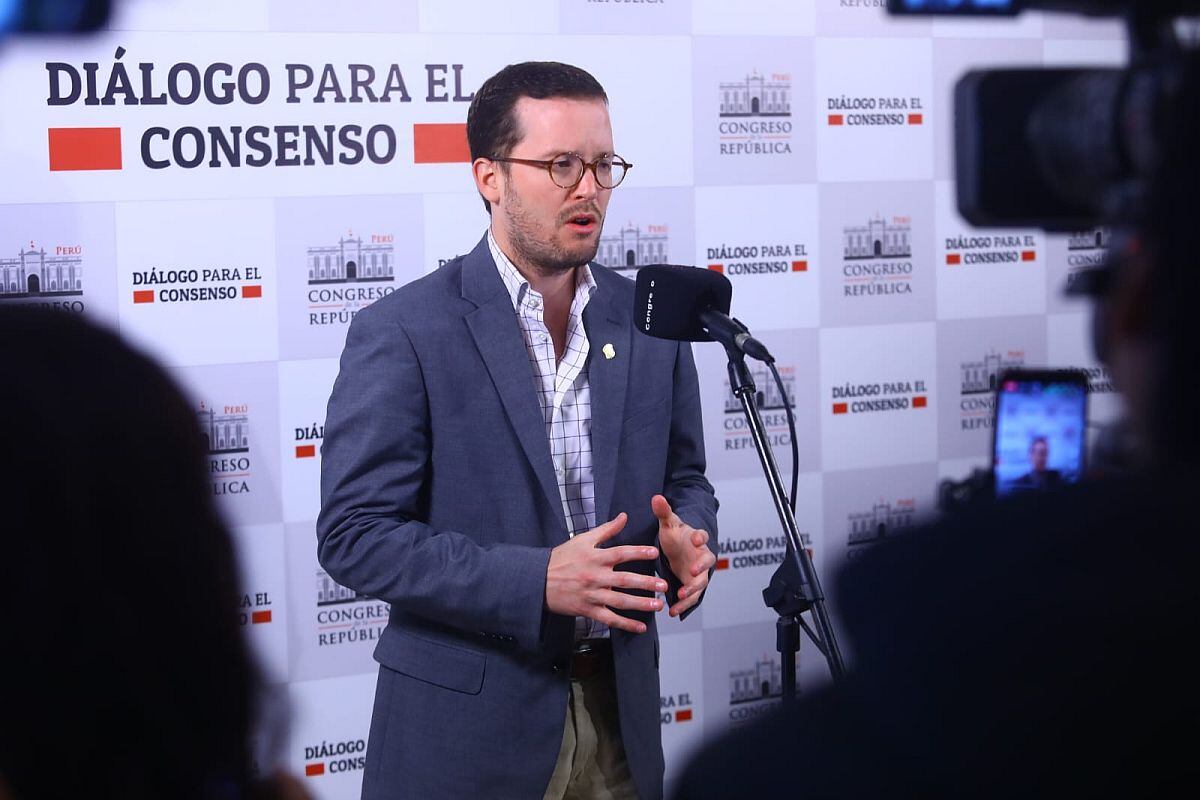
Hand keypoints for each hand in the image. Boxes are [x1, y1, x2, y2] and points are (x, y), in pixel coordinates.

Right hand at [545, 513, 667, 633]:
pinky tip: (640, 627)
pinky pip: (609, 619)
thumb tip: (624, 516)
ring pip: (620, 601)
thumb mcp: (582, 540)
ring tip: (658, 605)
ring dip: (641, 604)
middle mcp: (595, 576)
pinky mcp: (588, 610)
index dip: (638, 552)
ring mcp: (592, 595)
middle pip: (625, 580)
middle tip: (663, 585)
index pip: (620, 553)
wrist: (538, 580)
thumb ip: (606, 530)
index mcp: (595, 557)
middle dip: (646, 583)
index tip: (654, 553)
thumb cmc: (561, 558)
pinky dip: (625, 624)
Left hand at [652, 495, 715, 616]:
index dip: (701, 537)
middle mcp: (702, 556)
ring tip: (680, 597)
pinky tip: (671, 612)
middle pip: (707, 562)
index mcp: (697, 539)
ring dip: (692, 591)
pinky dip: (683, 604)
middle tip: (693, 573)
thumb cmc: (676, 535)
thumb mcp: (669, 524)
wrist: (680, 549)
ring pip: (700, 583)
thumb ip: (663, 512)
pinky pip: (692, 597)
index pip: (703, 536)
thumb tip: (656, 497)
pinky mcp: (693, 585)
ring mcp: (699, 572)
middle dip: (701, 568)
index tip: (697, 539)